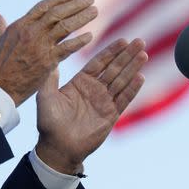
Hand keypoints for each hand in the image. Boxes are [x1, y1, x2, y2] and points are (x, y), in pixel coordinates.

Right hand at [0, 0, 97, 105]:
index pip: (43, 6)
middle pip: (57, 13)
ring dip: (82, 18)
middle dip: (76, 4)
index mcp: (20, 26)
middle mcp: (31, 33)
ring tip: (95, 11)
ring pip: (65, 27)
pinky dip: (79, 42)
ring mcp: (40, 47)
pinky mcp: (47, 62)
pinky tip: (90, 36)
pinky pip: (67, 49)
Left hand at [34, 38, 147, 173]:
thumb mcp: (46, 97)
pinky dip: (132, 89)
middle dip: (126, 55)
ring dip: (133, 68)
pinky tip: (141, 77)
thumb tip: (51, 58)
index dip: (111, 51)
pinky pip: (124, 99)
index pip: (99, 62)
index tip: (123, 40)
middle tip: (139, 41)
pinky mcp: (111, 115)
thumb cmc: (49, 123)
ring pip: (122, 81)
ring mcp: (104, 102)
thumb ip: (50, 78)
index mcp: (81, 82)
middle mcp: (95, 89)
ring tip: (143, 54)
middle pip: (114, 68)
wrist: (58, 148)